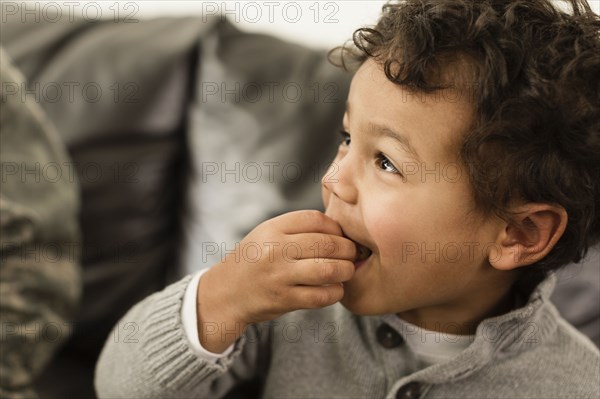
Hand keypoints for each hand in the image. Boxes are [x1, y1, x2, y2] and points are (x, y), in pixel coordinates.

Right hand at [197, 210, 355, 351]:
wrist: (225, 293)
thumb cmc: (254, 260)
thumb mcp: (267, 234)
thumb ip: (298, 229)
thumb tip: (340, 231)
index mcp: (272, 229)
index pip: (316, 219)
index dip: (336, 227)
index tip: (340, 235)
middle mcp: (275, 249)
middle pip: (327, 243)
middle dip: (347, 249)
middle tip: (352, 253)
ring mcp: (279, 276)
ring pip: (328, 270)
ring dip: (346, 270)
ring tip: (347, 270)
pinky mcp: (284, 300)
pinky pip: (321, 296)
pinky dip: (335, 292)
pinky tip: (335, 288)